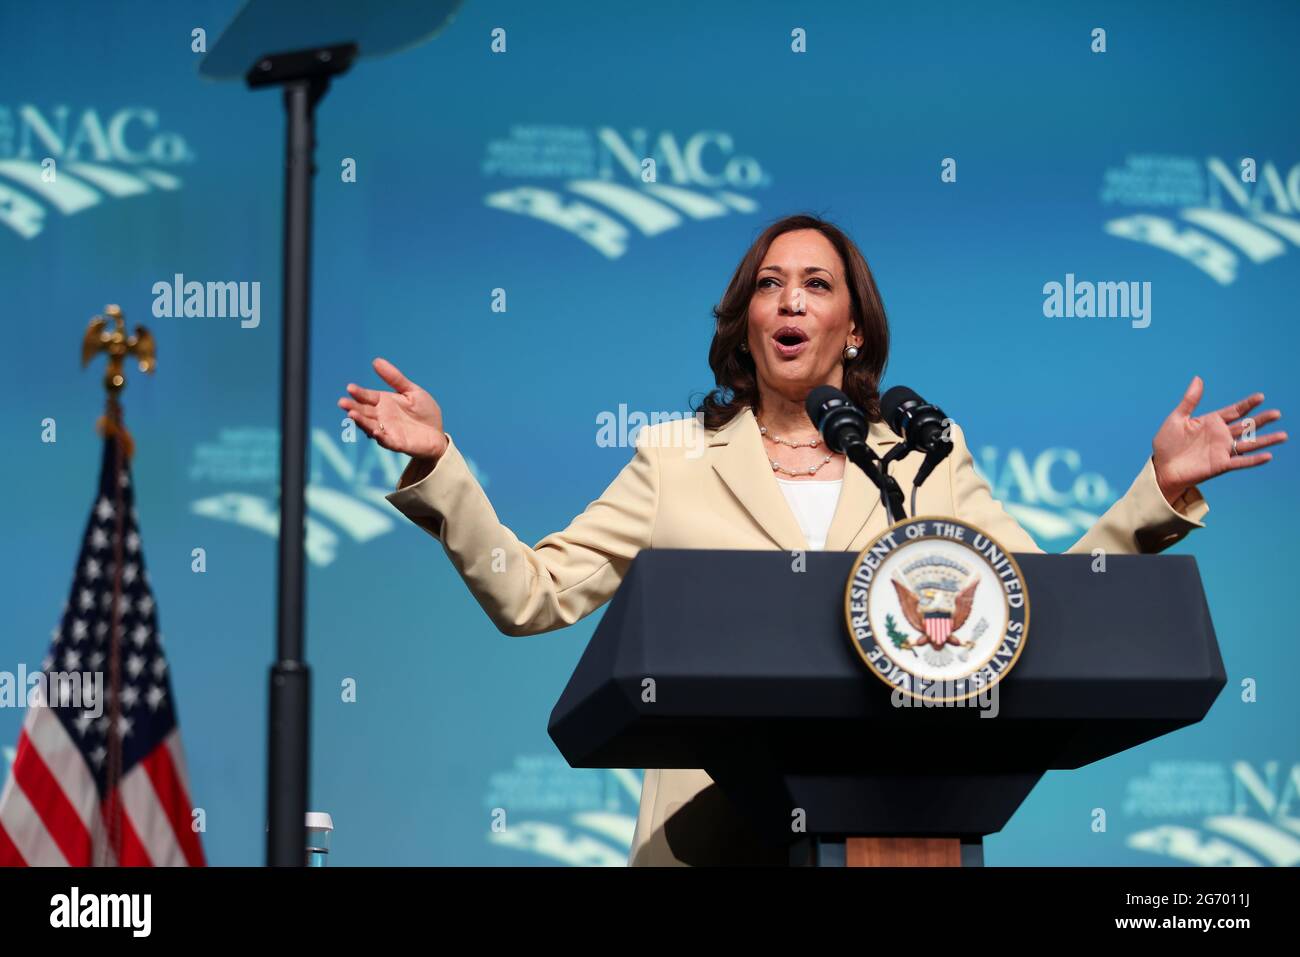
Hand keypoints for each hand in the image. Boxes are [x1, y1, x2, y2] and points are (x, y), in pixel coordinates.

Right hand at [337, 357, 447, 460]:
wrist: (437, 433)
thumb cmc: (424, 411)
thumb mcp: (411, 391)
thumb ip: (395, 378)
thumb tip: (375, 361)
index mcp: (383, 402)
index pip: (367, 397)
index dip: (358, 393)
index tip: (350, 388)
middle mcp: (381, 417)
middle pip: (364, 411)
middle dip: (353, 407)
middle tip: (342, 403)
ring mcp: (387, 431)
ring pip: (370, 426)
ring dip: (361, 421)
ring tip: (352, 415)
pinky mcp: (397, 443)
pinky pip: (386, 441)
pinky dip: (380, 437)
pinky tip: (375, 432)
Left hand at [1151, 376, 1285, 503]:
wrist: (1161, 468)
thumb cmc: (1167, 444)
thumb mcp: (1177, 418)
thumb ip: (1190, 400)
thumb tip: (1198, 378)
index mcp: (1212, 422)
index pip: (1235, 411)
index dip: (1248, 404)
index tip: (1261, 396)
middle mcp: (1221, 435)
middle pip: (1246, 425)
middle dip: (1261, 420)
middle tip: (1277, 413)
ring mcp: (1223, 450)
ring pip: (1249, 443)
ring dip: (1266, 440)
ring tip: (1283, 435)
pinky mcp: (1221, 465)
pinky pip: (1241, 461)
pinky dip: (1254, 460)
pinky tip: (1268, 456)